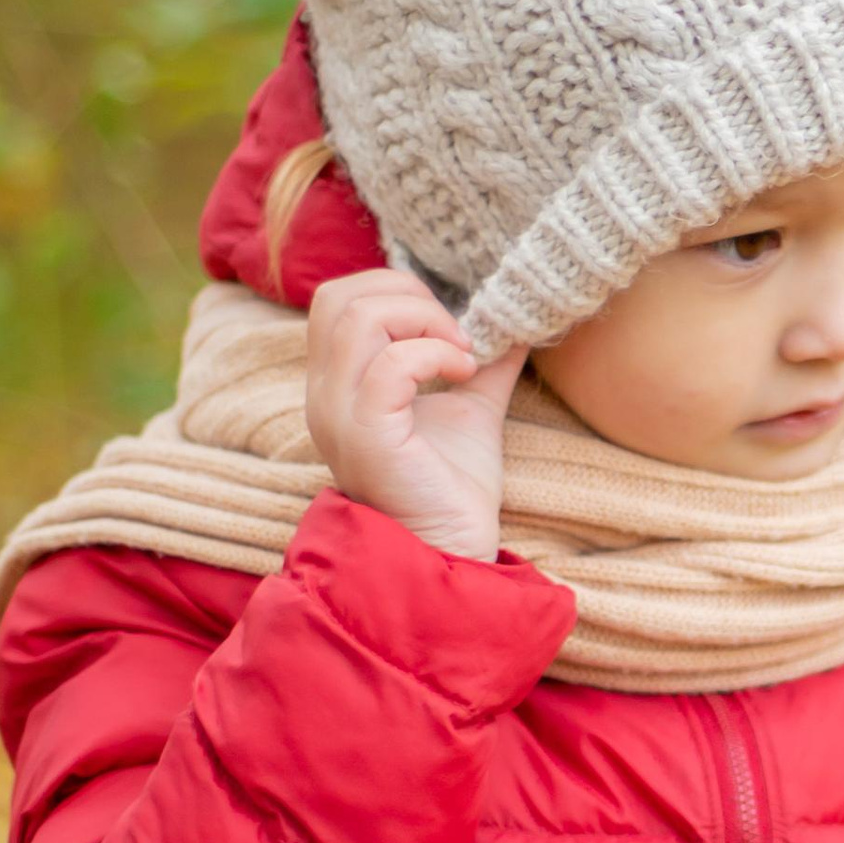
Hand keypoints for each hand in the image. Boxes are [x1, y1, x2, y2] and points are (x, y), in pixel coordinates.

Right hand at [304, 272, 524, 564]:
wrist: (451, 550)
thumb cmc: (452, 488)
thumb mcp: (470, 410)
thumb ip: (483, 365)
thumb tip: (518, 323)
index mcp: (338, 383)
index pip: (336, 299)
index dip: (395, 291)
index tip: (450, 328)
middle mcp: (326, 394)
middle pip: (338, 297)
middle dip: (406, 296)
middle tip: (456, 335)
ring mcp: (339, 414)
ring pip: (358, 318)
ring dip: (423, 320)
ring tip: (463, 355)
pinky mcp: (367, 434)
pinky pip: (390, 364)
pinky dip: (435, 354)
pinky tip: (465, 375)